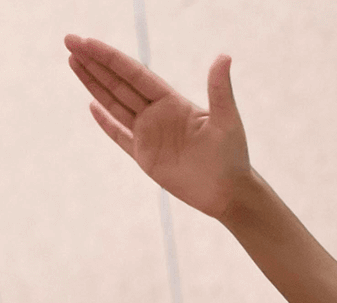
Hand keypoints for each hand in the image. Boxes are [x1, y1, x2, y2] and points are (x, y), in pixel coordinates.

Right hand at [65, 34, 250, 219]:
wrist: (229, 193)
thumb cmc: (232, 157)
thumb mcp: (227, 120)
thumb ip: (220, 89)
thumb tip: (224, 56)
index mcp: (173, 103)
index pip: (135, 74)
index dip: (110, 58)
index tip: (87, 42)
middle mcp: (158, 115)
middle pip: (120, 84)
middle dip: (95, 63)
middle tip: (70, 41)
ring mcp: (150, 135)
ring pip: (115, 104)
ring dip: (94, 84)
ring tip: (73, 62)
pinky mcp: (145, 157)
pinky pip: (120, 136)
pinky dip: (105, 122)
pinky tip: (91, 105)